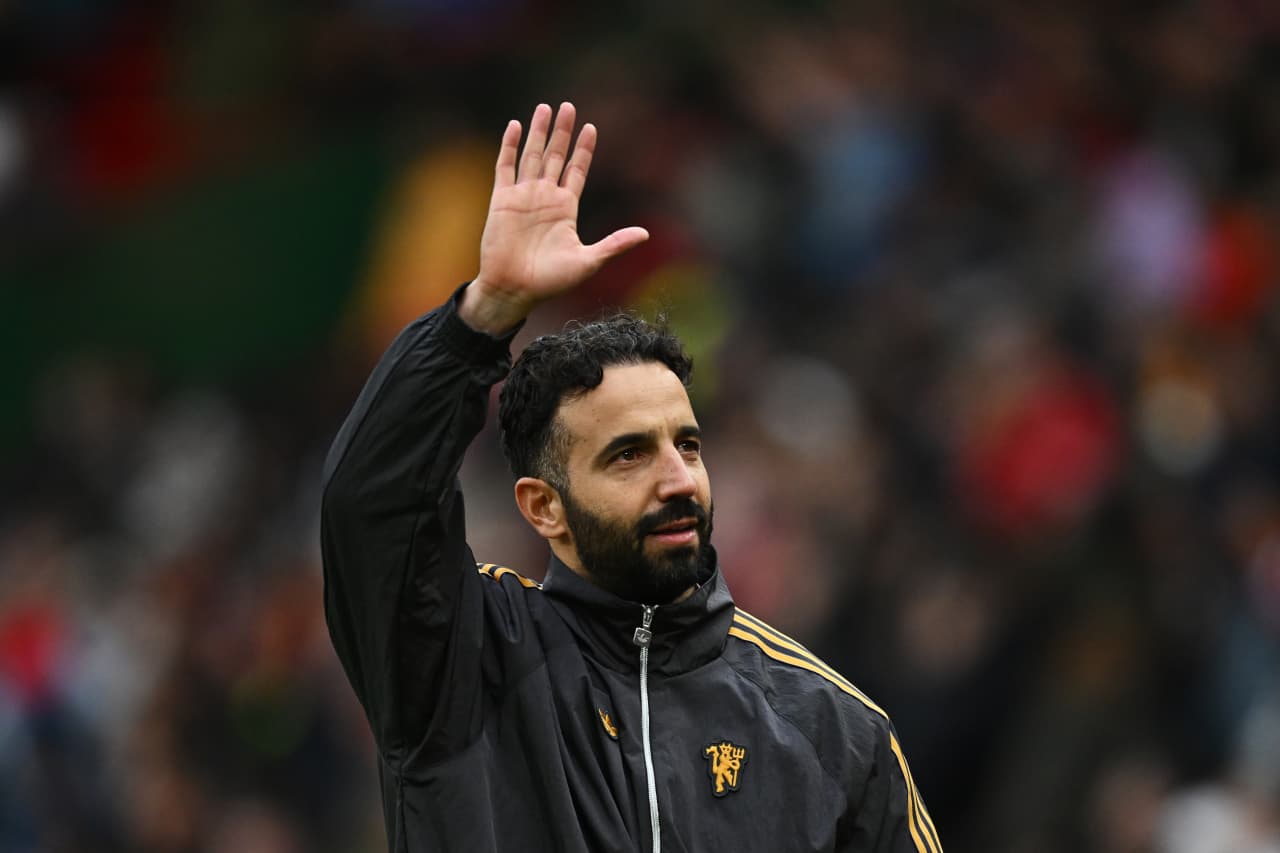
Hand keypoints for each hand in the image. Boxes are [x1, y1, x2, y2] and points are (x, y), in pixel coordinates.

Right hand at [461, 102, 648, 333]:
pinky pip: (505, 167)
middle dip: (563, 132)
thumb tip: (645, 234)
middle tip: (569, 106)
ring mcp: (523, 197)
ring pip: (532, 156)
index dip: (584, 150)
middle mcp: (545, 198)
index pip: (577, 170)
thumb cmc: (550, 281)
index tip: (591, 128)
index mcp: (565, 209)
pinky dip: (509, 146)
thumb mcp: (589, 261)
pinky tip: (515, 126)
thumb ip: (614, 244)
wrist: (514, 290)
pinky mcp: (502, 200)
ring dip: (538, 132)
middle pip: (555, 156)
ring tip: (545, 108)